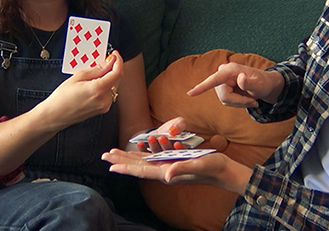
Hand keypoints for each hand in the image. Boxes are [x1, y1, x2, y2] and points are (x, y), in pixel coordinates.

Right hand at [40, 51, 123, 129]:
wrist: (55, 115)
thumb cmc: (62, 97)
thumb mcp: (78, 77)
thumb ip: (97, 69)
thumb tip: (109, 61)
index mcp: (98, 90)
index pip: (117, 72)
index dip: (118, 61)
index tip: (114, 54)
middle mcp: (105, 99)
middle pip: (117, 79)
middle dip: (114, 68)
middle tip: (106, 59)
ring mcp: (105, 106)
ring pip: (114, 86)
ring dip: (110, 76)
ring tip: (97, 72)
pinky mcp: (103, 109)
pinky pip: (110, 93)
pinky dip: (106, 85)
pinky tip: (96, 82)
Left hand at [101, 148, 251, 194]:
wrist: (224, 170)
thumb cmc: (212, 167)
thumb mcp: (198, 165)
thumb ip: (182, 169)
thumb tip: (166, 175)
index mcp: (167, 172)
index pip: (141, 170)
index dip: (126, 167)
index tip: (111, 165)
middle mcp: (164, 171)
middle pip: (138, 166)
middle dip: (121, 161)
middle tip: (104, 155)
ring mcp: (168, 167)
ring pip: (143, 162)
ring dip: (128, 157)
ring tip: (114, 153)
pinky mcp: (173, 162)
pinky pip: (152, 159)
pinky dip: (141, 155)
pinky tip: (136, 152)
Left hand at [136, 117, 187, 152]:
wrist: (165, 130)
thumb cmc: (175, 127)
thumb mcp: (179, 123)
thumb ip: (179, 126)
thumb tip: (172, 131)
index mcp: (182, 151)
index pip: (183, 152)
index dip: (180, 148)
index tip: (177, 143)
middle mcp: (171, 156)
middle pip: (169, 153)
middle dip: (166, 145)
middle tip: (163, 138)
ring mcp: (160, 157)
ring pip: (157, 154)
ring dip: (154, 146)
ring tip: (151, 138)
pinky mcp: (150, 154)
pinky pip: (146, 153)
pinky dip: (143, 148)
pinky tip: (140, 143)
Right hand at [186, 62, 282, 107]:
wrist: (264, 85)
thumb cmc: (263, 83)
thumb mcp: (260, 84)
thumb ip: (250, 83)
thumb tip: (240, 78)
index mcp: (231, 70)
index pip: (214, 79)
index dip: (202, 87)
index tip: (190, 93)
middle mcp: (223, 74)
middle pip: (224, 96)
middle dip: (238, 102)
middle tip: (253, 101)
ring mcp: (222, 81)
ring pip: (225, 100)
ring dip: (239, 103)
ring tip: (251, 99)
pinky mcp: (222, 87)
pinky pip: (226, 101)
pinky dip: (237, 103)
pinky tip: (245, 98)